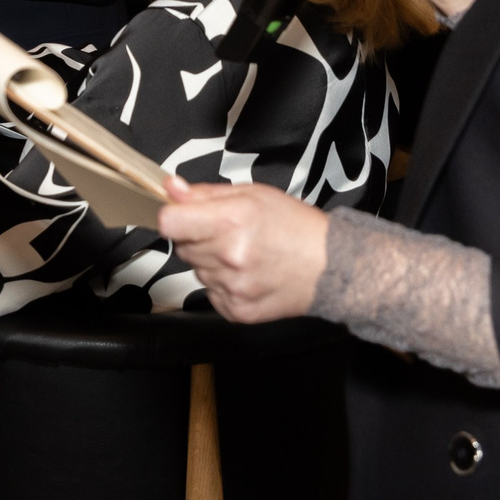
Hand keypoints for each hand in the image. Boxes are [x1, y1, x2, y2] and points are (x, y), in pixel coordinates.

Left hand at [154, 179, 328, 322]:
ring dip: (212, 262)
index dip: (173, 217)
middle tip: (229, 234)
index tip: (183, 217)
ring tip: (245, 254)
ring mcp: (232, 287)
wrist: (330, 267)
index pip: (169, 223)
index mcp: (230, 221)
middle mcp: (229, 256)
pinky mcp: (236, 310)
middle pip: (181, 247)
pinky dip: (223, 284)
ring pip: (196, 270)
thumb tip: (171, 189)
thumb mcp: (253, 194)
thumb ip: (205, 193)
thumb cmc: (296, 227)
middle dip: (197, 238)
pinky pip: (210, 293)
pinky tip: (248, 274)